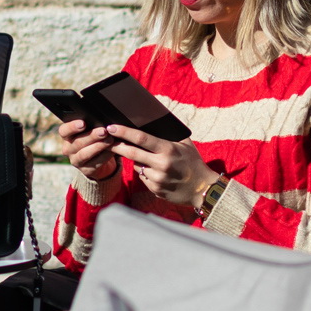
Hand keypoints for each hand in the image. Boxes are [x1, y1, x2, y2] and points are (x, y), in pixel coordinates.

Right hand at [58, 119, 117, 180]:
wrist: (98, 158)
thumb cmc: (93, 139)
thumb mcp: (89, 131)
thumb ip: (91, 125)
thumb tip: (102, 120)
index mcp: (67, 136)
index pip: (64, 131)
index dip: (72, 127)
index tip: (83, 123)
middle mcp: (68, 149)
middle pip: (77, 142)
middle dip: (91, 136)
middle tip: (103, 131)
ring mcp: (76, 160)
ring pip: (85, 154)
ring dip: (98, 146)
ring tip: (110, 140)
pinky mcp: (85, 170)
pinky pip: (95, 163)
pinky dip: (105, 156)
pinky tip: (113, 150)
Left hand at [105, 124, 219, 208]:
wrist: (203, 188)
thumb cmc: (193, 162)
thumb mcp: (185, 144)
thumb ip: (170, 133)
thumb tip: (153, 120)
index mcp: (168, 150)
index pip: (141, 138)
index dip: (124, 132)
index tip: (111, 127)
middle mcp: (161, 164)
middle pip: (131, 153)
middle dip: (117, 146)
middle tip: (108, 141)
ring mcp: (157, 179)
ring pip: (136, 166)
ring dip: (135, 161)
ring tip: (148, 159)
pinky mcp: (155, 189)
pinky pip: (142, 178)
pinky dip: (144, 172)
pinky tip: (155, 172)